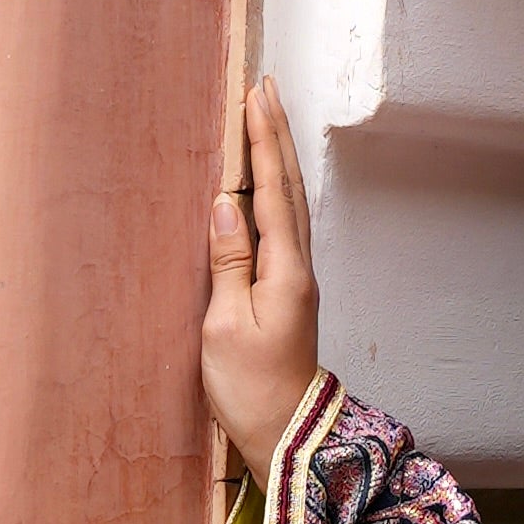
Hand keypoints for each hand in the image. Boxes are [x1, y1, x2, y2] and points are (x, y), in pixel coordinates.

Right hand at [203, 77, 322, 485]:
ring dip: (279, 158)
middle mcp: (299, 268)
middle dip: (276, 134)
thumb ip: (228, 261)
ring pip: (290, 203)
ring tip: (267, 119)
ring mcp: (297, 279)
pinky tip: (265, 183)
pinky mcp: (288, 292)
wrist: (288, 436)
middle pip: (290, 187)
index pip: (273, 190)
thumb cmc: (250, 390)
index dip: (264, 140)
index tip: (256, 95)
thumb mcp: (225, 327)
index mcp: (284, 270)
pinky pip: (283, 225)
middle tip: (266, 87)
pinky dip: (276, 191)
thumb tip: (227, 201)